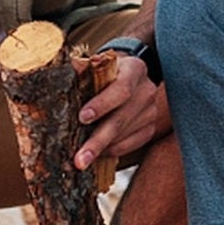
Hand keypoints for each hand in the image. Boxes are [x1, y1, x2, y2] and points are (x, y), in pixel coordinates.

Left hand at [74, 52, 168, 170]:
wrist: (127, 77)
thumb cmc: (106, 72)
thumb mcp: (97, 65)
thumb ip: (85, 68)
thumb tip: (72, 66)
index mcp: (134, 69)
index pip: (121, 89)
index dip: (102, 104)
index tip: (82, 117)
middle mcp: (146, 91)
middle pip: (121, 119)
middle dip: (97, 141)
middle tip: (80, 159)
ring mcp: (150, 111)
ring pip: (123, 136)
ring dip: (101, 149)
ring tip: (81, 159)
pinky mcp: (149, 128)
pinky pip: (129, 145)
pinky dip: (110, 151)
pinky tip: (97, 153)